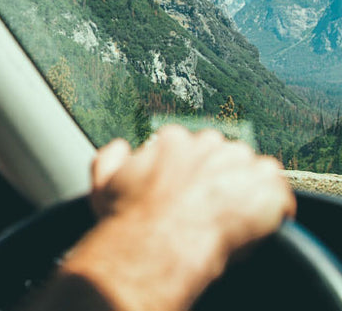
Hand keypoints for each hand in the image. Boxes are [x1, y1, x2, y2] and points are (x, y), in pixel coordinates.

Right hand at [22, 125, 294, 310]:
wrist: (157, 242)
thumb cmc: (129, 218)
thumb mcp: (103, 183)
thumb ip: (109, 157)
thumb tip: (121, 147)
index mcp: (173, 140)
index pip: (188, 147)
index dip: (187, 172)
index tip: (184, 192)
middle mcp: (208, 143)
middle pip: (222, 155)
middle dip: (218, 179)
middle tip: (208, 208)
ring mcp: (240, 163)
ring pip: (252, 171)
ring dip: (245, 191)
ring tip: (230, 220)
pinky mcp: (267, 186)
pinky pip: (279, 194)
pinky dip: (272, 210)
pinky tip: (255, 227)